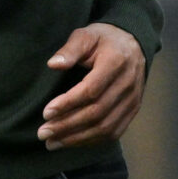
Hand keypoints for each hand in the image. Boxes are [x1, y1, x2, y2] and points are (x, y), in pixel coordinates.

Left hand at [39, 24, 146, 149]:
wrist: (134, 44)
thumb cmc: (104, 40)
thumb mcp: (86, 35)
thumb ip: (70, 49)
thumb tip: (53, 64)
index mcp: (116, 63)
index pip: (91, 90)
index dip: (68, 104)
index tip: (46, 113)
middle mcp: (128, 84)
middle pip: (96, 113)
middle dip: (67, 126)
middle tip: (43, 133)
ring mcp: (133, 100)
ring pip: (105, 127)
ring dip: (77, 138)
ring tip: (52, 143)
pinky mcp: (133, 111)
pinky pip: (113, 132)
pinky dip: (91, 140)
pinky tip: (72, 142)